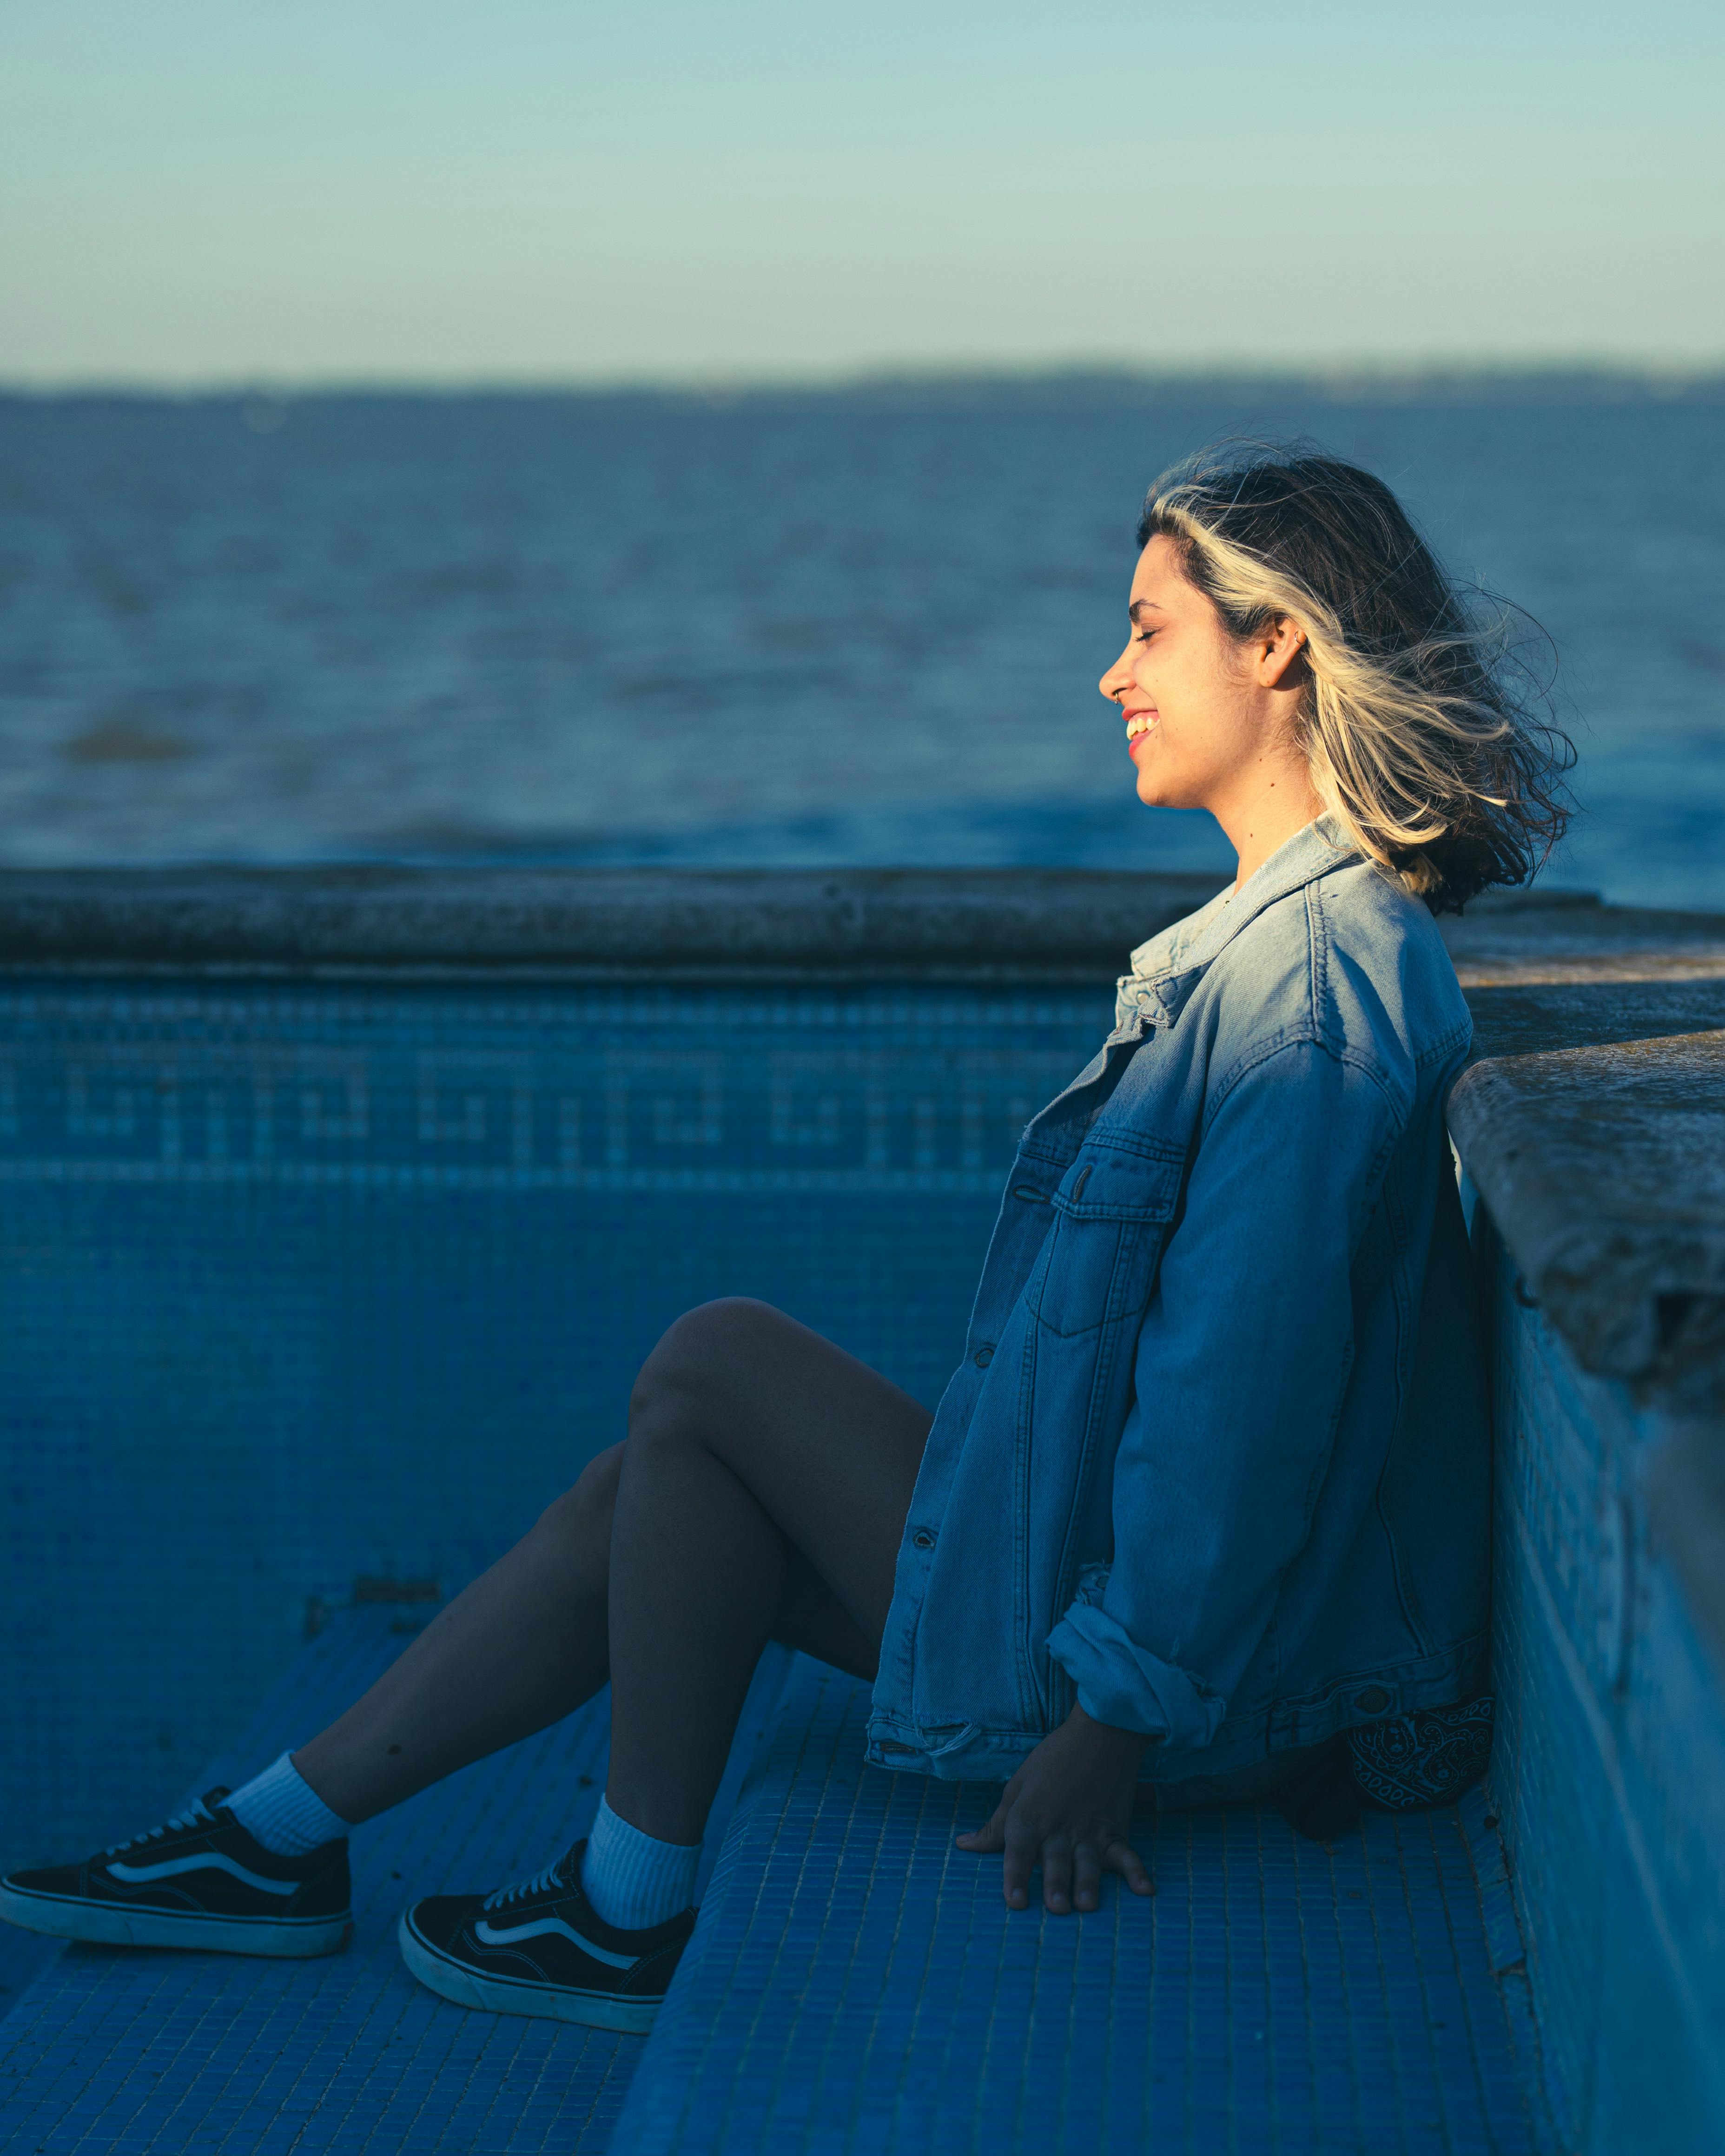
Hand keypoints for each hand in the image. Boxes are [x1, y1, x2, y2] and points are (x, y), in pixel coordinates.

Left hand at [956, 1704, 1154, 1912]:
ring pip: (1087, 1862)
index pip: (1018, 1851)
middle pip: (1055, 1861)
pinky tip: (1145, 1890)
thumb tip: (964, 1845)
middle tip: (1056, 1908)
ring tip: (1087, 1905)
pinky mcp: (1114, 1829)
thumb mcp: (1016, 1787)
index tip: (1015, 1903)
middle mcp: (1058, 1828)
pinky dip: (1136, 1871)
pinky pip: (1126, 1854)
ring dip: (1087, 1883)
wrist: (1099, 1734)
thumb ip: (995, 1824)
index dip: (1015, 1877)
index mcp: (1029, 1817)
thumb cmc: (1051, 1760)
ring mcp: (1089, 1831)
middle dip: (1055, 1884)